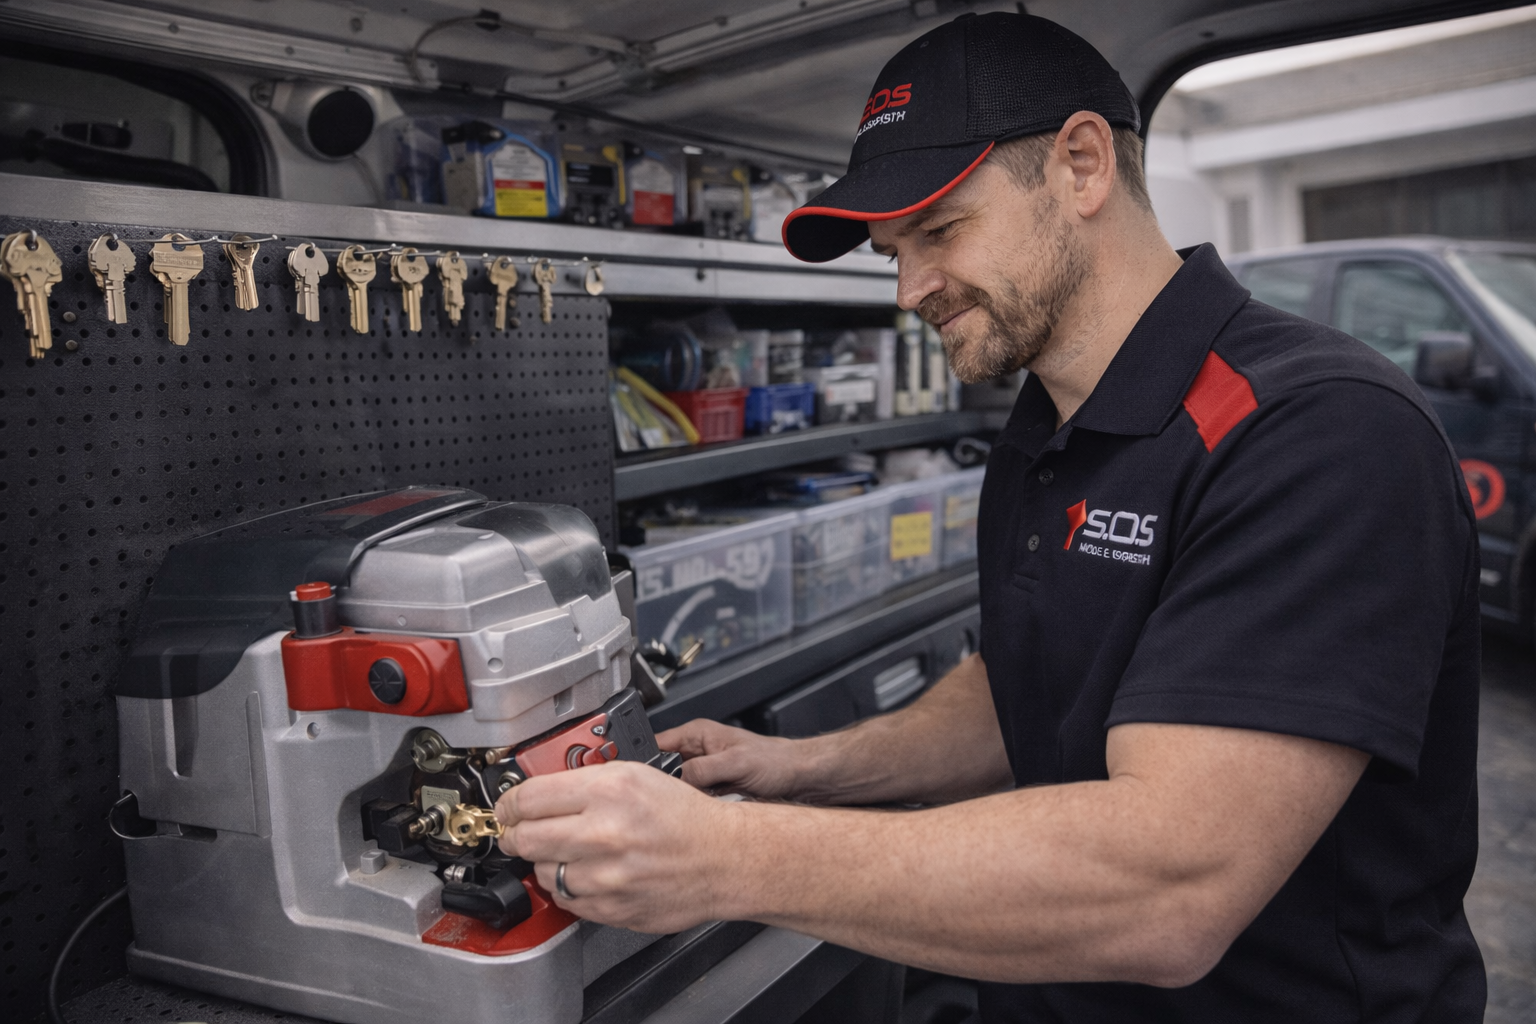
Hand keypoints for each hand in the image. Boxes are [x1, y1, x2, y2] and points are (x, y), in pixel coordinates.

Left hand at [494, 760, 739, 933]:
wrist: (724, 858)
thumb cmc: (685, 817)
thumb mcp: (637, 775)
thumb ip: (584, 780)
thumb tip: (537, 791)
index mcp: (608, 791)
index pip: (527, 798)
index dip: (509, 803)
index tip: (507, 808)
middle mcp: (603, 833)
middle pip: (524, 838)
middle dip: (517, 834)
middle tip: (522, 831)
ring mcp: (604, 876)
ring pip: (542, 872)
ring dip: (548, 862)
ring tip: (572, 851)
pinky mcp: (609, 908)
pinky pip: (566, 899)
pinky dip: (571, 886)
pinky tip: (592, 872)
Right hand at [655, 718, 808, 798]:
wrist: (798, 777)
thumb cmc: (775, 760)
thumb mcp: (735, 763)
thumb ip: (702, 770)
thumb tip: (675, 781)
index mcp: (697, 733)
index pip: (657, 744)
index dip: (647, 763)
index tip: (646, 782)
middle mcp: (697, 751)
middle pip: (664, 771)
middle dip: (667, 786)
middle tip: (680, 796)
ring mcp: (704, 771)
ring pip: (678, 789)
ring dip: (686, 799)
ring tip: (702, 801)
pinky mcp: (712, 789)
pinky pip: (694, 801)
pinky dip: (698, 807)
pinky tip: (709, 809)